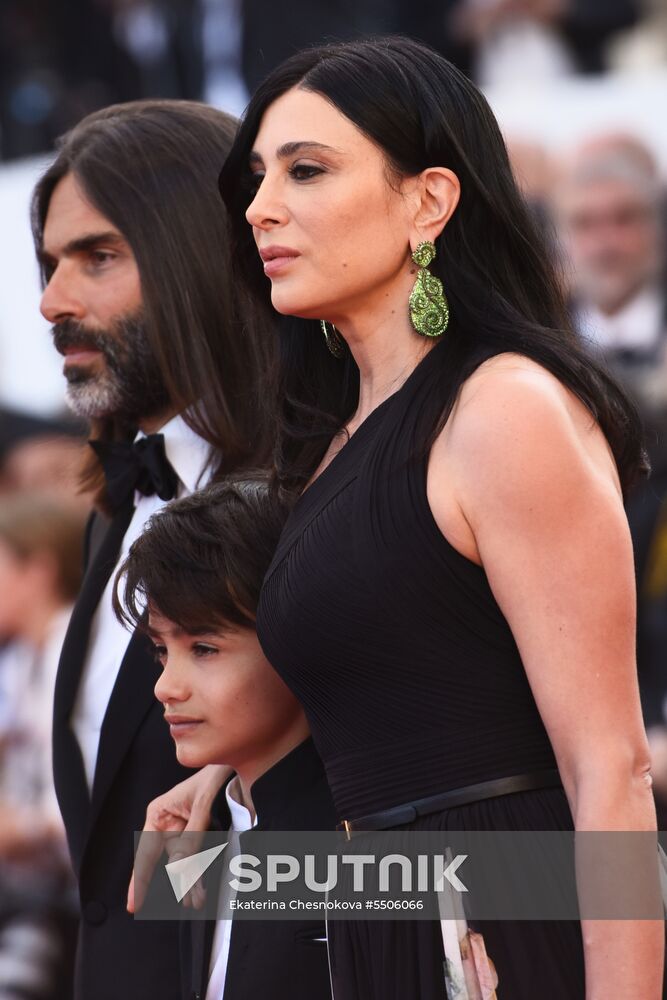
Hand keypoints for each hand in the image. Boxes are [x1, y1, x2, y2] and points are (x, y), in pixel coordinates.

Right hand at [128, 764, 231, 912]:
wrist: (237, 766)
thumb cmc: (216, 776)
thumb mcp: (204, 805)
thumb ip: (192, 837)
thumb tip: (178, 867)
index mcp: (159, 814)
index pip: (145, 853)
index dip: (139, 881)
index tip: (133, 905)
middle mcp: (167, 825)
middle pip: (167, 862)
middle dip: (178, 883)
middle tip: (188, 902)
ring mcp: (182, 832)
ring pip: (183, 865)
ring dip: (190, 883)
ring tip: (197, 901)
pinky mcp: (198, 836)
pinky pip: (196, 859)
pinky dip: (198, 874)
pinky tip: (200, 890)